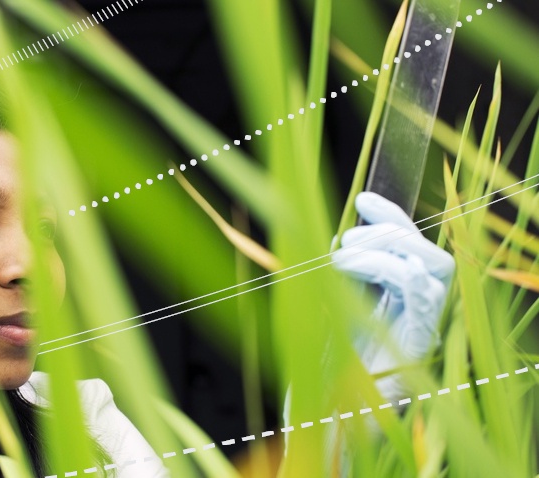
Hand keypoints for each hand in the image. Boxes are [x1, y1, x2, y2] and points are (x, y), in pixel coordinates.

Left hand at [333, 192, 454, 399]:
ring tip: (341, 259)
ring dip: (386, 251)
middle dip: (387, 231)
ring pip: (434, 268)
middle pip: (426, 250)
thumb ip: (338, 272)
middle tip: (343, 242)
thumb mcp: (326, 302)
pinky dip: (404, 276)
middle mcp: (415, 309)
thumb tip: (339, 233)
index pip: (409, 244)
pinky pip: (427, 301)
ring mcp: (420, 326)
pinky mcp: (417, 346)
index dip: (391, 216)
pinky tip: (368, 272)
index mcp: (396, 297)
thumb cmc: (321, 362)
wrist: (322, 415)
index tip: (363, 199)